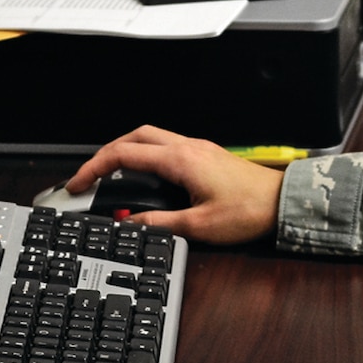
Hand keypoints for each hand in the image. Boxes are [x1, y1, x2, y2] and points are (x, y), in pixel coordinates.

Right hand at [66, 125, 283, 243]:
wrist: (283, 203)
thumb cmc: (251, 211)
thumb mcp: (199, 226)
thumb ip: (159, 223)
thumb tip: (129, 223)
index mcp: (181, 160)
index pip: (124, 154)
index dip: (94, 168)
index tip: (78, 183)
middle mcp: (188, 148)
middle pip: (134, 136)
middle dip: (105, 152)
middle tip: (90, 175)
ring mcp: (198, 149)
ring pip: (150, 137)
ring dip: (126, 150)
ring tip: (111, 174)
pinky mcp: (206, 156)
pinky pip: (167, 146)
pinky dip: (146, 155)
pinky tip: (144, 176)